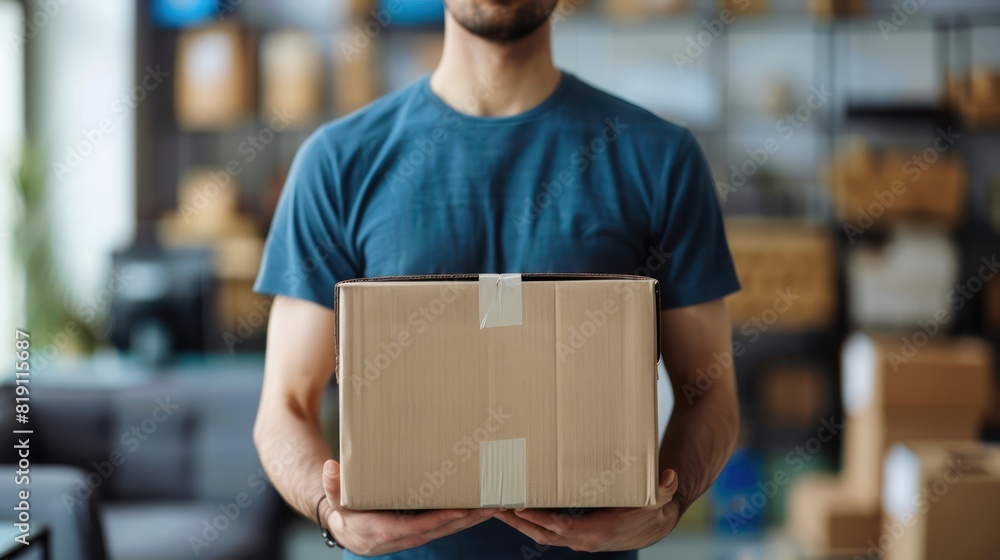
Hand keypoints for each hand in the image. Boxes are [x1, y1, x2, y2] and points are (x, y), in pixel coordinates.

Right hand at [320, 460, 496, 554]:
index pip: (417, 528)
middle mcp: (402, 539)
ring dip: (472, 520)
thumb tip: (331, 468)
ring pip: (448, 530)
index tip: (460, 509)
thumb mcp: (336, 499)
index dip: (439, 520)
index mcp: (382, 533)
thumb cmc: (345, 511)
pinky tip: (482, 509)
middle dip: (467, 519)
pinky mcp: (422, 533)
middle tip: (491, 504)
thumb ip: (333, 485)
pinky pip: (446, 527)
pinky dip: (465, 519)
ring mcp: (414, 537)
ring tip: (497, 505)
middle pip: (440, 530)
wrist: (347, 530)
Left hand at [495, 469, 681, 551]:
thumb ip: (663, 489)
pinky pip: (546, 531)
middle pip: (541, 534)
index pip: (560, 528)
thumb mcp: (658, 499)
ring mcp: (576, 539)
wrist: (653, 527)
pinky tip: (514, 508)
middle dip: (517, 521)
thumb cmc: (651, 509)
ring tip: (496, 506)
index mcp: (597, 532)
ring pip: (540, 534)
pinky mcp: (573, 535)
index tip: (518, 508)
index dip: (538, 519)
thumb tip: (667, 477)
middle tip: (495, 505)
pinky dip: (528, 521)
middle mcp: (582, 540)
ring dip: (517, 522)